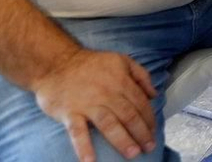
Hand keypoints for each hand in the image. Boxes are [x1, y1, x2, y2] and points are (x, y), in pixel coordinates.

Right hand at [31, 49, 156, 161]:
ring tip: (132, 154)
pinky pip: (77, 132)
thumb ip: (141, 75)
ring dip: (122, 140)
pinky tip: (90, 161)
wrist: (56, 64)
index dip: (149, 119)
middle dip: (141, 133)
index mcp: (121, 82)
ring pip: (109, 124)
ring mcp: (88, 104)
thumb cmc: (92, 64)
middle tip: (149, 148)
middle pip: (128, 116)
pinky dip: (84, 147)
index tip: (154, 133)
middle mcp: (107, 94)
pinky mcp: (70, 113)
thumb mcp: (122, 60)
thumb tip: (154, 94)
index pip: (140, 103)